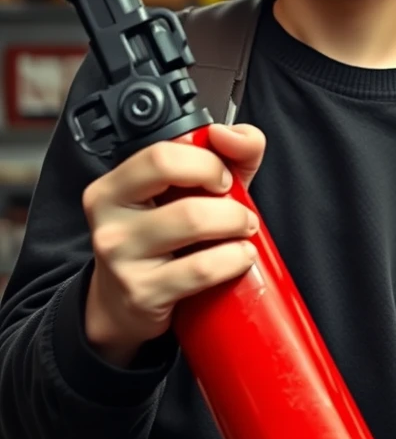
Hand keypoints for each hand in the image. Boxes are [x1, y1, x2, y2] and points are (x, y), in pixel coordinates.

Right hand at [82, 124, 265, 366]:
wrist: (128, 305)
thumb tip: (230, 134)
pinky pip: (201, 268)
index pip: (161, 155)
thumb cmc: (167, 240)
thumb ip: (227, 153)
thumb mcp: (190, 192)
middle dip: (225, 194)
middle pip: (178, 183)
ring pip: (194, 221)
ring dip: (237, 224)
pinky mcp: (141, 292)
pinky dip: (234, 259)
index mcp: (114, 186)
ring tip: (243, 232)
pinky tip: (240, 258)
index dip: (206, 161)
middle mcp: (109, 219)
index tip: (224, 177)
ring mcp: (121, 258)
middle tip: (240, 210)